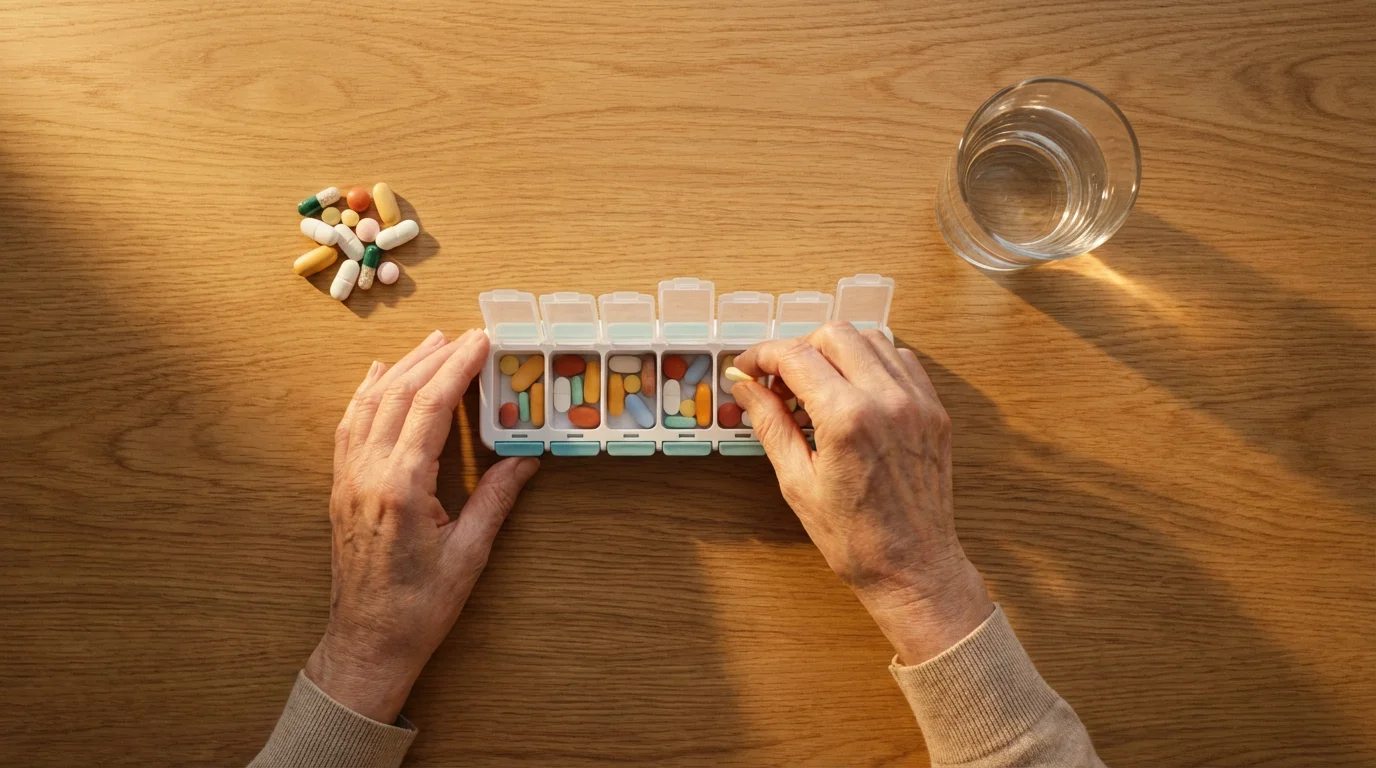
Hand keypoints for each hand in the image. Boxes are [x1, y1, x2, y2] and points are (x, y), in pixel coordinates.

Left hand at [306, 330, 539, 722]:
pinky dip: (366, 393)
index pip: (428, 409)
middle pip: (397, 396)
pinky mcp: (341, 489)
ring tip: (432, 342)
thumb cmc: (421, 607)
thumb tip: (526, 456)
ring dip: (401, 368)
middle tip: (466, 335)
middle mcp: (368, 476)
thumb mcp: (470, 554)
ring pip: (369, 405)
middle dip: (433, 358)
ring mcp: (348, 480)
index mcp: (401, 488)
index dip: (455, 368)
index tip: (479, 341)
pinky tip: (378, 375)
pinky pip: (350, 426)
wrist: (367, 643)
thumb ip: (496, 498)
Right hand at [732, 322, 992, 664]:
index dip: (762, 355)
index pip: (796, 356)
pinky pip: (901, 361)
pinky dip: (872, 363)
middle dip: (799, 348)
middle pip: (834, 334)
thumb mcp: (797, 482)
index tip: (746, 369)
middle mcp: (887, 400)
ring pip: (871, 339)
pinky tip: (853, 392)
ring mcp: (917, 402)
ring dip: (836, 351)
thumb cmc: (855, 538)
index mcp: (847, 419)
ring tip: (815, 386)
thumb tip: (746, 388)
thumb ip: (771, 424)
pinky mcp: (934, 411)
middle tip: (779, 380)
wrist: (914, 568)